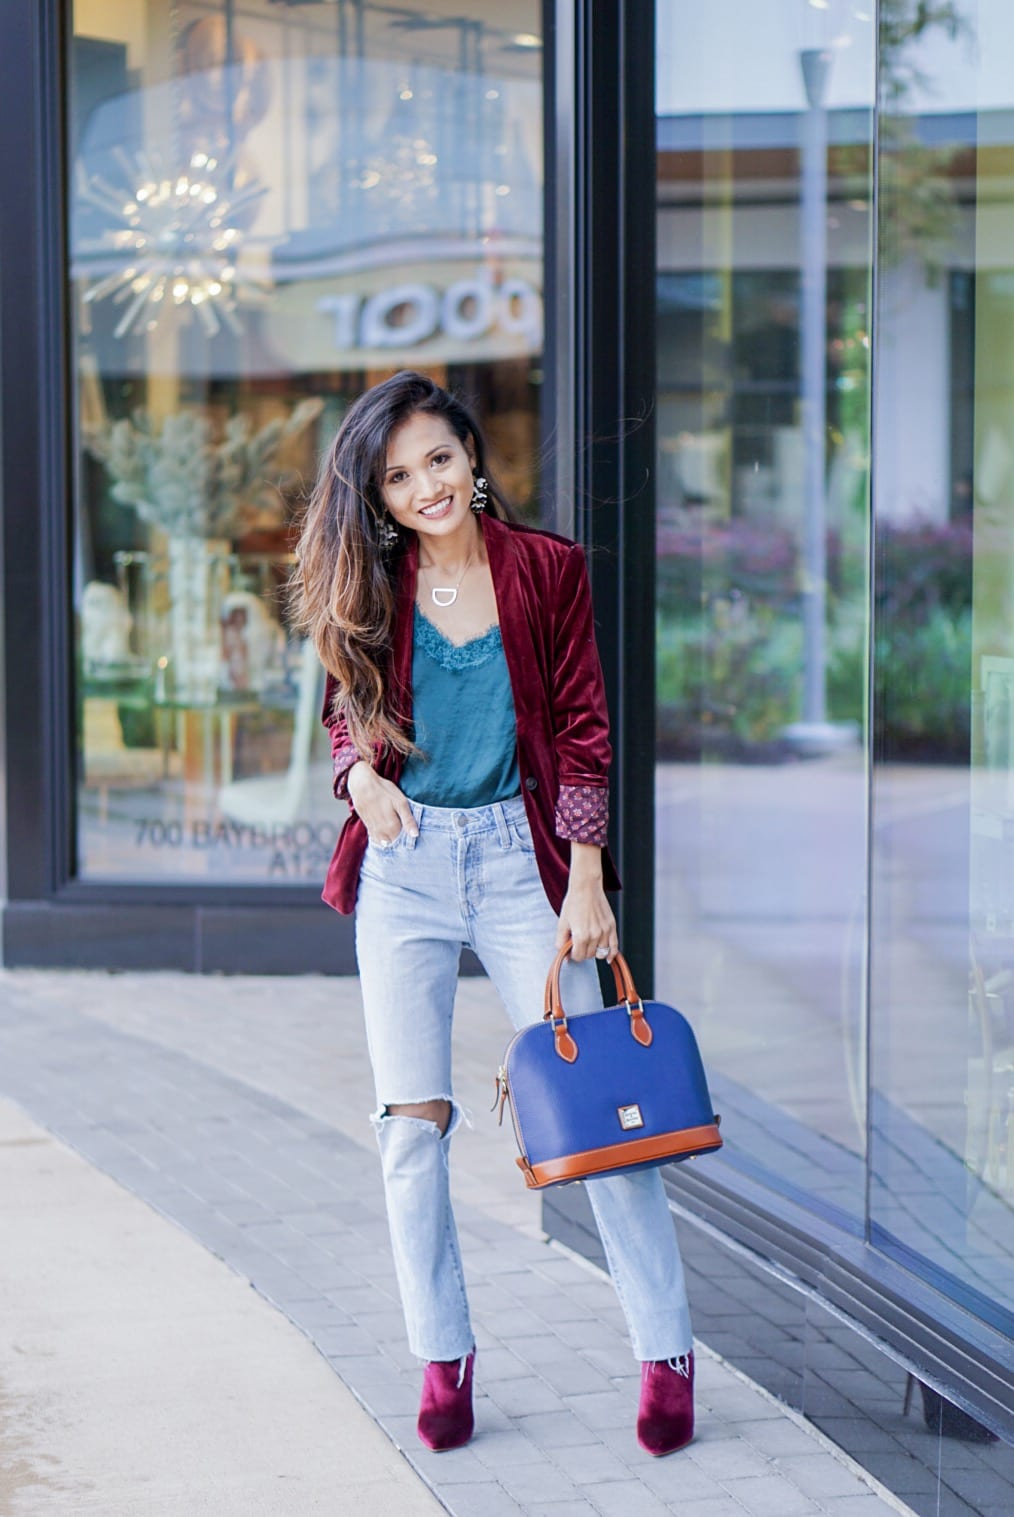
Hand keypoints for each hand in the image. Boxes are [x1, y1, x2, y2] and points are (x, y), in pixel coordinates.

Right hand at [347, 762, 417, 845]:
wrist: (362, 785)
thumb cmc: (384, 791)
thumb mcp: (401, 803)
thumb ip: (408, 820)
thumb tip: (415, 835)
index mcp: (392, 827)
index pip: (402, 841)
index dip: (407, 838)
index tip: (410, 832)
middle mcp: (382, 831)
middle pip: (393, 842)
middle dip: (398, 840)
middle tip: (403, 829)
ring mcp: (373, 829)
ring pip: (383, 841)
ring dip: (389, 839)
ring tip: (394, 830)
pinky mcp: (367, 825)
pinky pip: (375, 837)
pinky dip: (380, 837)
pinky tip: (384, 831)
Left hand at [556, 843, 618, 962]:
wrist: (586, 888)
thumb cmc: (573, 903)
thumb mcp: (562, 923)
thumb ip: (561, 943)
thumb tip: (565, 958)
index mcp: (580, 936)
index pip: (578, 957)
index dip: (573, 954)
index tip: (571, 948)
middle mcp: (594, 935)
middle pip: (589, 955)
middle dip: (583, 951)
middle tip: (579, 942)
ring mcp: (605, 931)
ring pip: (600, 952)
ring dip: (594, 951)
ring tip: (589, 942)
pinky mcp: (612, 926)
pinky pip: (614, 946)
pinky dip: (612, 955)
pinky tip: (608, 959)